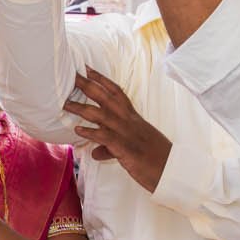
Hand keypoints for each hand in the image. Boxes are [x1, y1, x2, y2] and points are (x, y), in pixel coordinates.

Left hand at [69, 67, 172, 192]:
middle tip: (71, 75)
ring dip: (82, 108)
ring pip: (102, 115)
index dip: (102, 80)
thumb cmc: (156, 160)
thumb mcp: (133, 150)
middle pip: (106, 98)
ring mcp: (128, 134)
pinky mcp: (126, 149)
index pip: (117, 93)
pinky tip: (78, 130)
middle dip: (88, 86)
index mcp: (134, 119)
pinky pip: (106, 137)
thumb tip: (96, 152)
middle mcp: (130, 122)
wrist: (174, 171)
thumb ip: (111, 148)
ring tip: (65, 103)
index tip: (88, 68)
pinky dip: (91, 132)